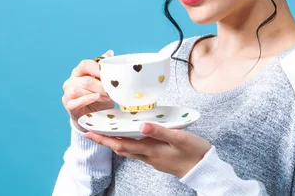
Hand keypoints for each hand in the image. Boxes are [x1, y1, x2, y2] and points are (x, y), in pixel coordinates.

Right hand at [62, 50, 115, 129]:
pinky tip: (96, 98)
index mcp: (79, 72)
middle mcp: (71, 80)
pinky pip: (74, 102)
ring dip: (95, 93)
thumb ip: (105, 68)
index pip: (85, 65)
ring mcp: (67, 93)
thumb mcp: (104, 83)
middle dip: (101, 86)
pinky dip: (86, 99)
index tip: (110, 75)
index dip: (97, 69)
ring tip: (106, 97)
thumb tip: (109, 52)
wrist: (94, 115)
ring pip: (78, 90)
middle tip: (112, 91)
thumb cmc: (100, 97)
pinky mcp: (67, 105)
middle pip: (86, 80)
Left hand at [84, 122, 211, 177]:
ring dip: (114, 143)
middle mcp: (148, 156)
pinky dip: (127, 144)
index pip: (121, 144)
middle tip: (90, 132)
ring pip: (128, 151)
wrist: (205, 169)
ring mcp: (152, 159)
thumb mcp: (180, 138)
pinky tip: (128, 137)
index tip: (89, 132)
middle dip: (104, 141)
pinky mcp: (157, 158)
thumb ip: (161, 131)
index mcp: (151, 150)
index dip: (104, 139)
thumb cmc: (195, 152)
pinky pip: (136, 151)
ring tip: (105, 133)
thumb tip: (141, 125)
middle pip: (120, 149)